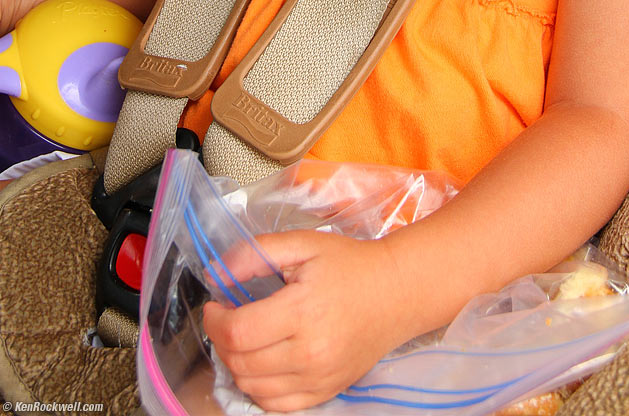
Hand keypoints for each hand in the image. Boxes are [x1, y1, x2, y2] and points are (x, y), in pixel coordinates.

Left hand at [203, 230, 414, 411]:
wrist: (397, 292)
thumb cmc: (350, 265)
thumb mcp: (304, 244)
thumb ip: (257, 253)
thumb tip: (217, 273)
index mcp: (303, 311)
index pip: (238, 333)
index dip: (215, 321)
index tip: (214, 306)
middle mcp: (310, 352)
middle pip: (241, 362)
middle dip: (222, 340)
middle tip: (228, 318)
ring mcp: (319, 378)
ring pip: (253, 387)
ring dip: (237, 364)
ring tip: (245, 338)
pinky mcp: (326, 391)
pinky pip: (276, 404)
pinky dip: (259, 386)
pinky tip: (263, 361)